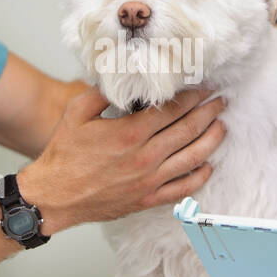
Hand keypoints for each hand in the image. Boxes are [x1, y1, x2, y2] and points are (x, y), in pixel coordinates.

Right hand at [17, 85, 226, 233]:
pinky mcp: (148, 199)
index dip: (193, 95)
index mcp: (130, 132)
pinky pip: (183, 188)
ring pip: (193, 157)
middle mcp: (145, 156)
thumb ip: (103, 93)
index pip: (173, 108)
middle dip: (209, 111)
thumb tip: (124, 78)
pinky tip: (208, 164)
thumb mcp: (77, 113)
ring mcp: (149, 180)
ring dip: (212, 139)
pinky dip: (200, 175)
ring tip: (222, 126)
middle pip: (189, 129)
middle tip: (221, 100)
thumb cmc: (63, 155)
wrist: (54, 197)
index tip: (203, 86)